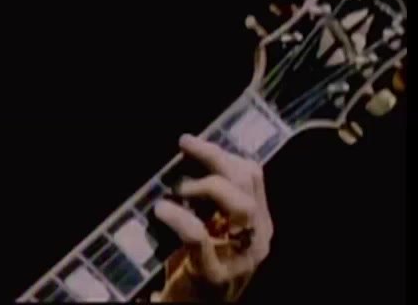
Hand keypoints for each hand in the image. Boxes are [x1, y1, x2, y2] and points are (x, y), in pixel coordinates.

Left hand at [150, 135, 273, 301]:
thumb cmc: (195, 264)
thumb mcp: (210, 227)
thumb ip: (207, 199)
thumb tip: (185, 159)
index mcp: (257, 221)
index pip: (252, 175)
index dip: (222, 153)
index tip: (191, 142)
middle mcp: (257, 237)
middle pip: (248, 184)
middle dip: (215, 159)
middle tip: (184, 149)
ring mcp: (241, 258)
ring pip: (240, 207)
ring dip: (206, 187)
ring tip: (177, 188)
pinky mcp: (215, 275)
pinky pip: (199, 236)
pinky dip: (179, 218)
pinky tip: (161, 211)